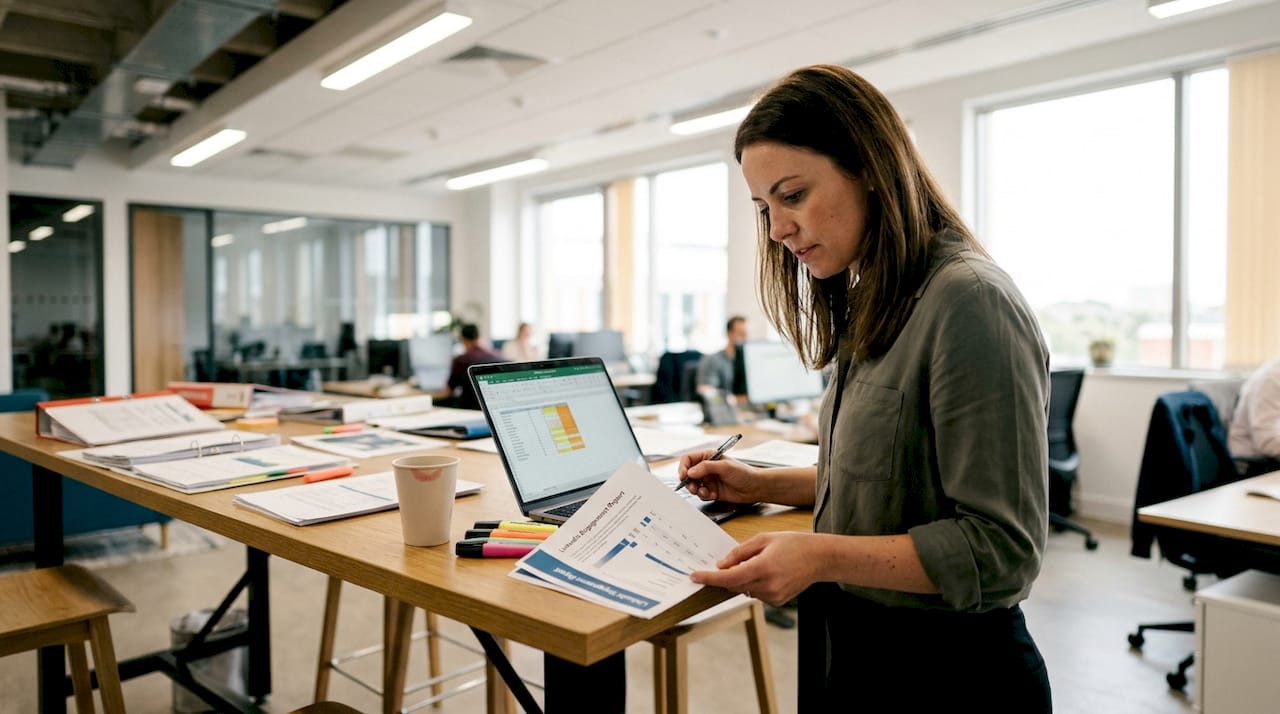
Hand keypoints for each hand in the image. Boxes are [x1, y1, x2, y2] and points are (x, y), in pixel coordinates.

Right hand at [677, 449, 758, 502]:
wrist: (754, 488)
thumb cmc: (743, 473)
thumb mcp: (724, 467)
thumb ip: (706, 467)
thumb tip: (691, 471)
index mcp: (708, 456)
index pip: (688, 459)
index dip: (683, 467)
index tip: (684, 475)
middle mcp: (706, 468)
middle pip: (688, 474)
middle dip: (689, 482)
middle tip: (694, 487)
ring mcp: (708, 480)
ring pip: (693, 485)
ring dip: (696, 490)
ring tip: (705, 491)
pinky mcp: (711, 490)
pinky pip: (700, 494)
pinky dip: (704, 495)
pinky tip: (713, 494)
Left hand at [690, 532, 820, 605]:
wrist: (820, 558)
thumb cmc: (793, 544)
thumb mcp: (764, 539)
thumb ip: (740, 553)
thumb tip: (721, 565)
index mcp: (763, 567)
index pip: (729, 577)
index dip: (709, 578)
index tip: (695, 576)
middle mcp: (768, 586)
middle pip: (734, 585)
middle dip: (726, 575)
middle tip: (728, 563)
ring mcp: (773, 596)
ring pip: (744, 590)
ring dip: (742, 579)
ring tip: (761, 563)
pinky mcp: (777, 602)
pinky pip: (755, 594)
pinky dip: (754, 584)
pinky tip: (768, 573)